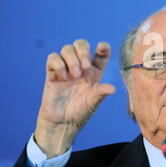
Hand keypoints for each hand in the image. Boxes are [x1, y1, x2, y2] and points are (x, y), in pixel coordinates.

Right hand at [35, 39, 115, 156]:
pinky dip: (58, 63)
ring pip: (67, 48)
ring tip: (75, 75)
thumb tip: (113, 89)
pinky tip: (62, 77)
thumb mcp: (94, 102)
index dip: (103, 47)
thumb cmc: (81, 111)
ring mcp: (66, 68)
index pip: (100, 54)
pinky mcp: (52, 73)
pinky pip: (52, 57)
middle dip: (83, 50)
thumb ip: (101, 92)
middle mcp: (81, 67)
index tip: (102, 46)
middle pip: (81, 44)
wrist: (62, 122)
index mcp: (94, 71)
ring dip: (72, 59)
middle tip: (86, 66)